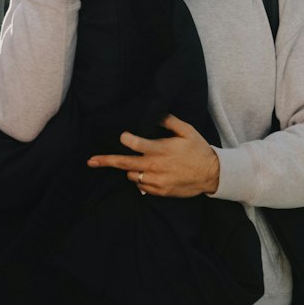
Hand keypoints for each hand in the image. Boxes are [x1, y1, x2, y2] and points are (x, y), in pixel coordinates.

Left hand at [87, 114, 220, 197]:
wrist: (212, 175)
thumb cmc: (198, 150)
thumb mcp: (187, 130)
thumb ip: (169, 120)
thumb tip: (155, 112)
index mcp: (160, 149)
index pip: (134, 144)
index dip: (125, 139)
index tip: (123, 136)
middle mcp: (155, 166)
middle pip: (124, 164)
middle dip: (106, 161)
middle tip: (91, 161)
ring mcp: (156, 181)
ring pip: (131, 176)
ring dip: (132, 169)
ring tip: (142, 164)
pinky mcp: (159, 192)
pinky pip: (142, 186)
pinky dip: (142, 180)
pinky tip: (152, 174)